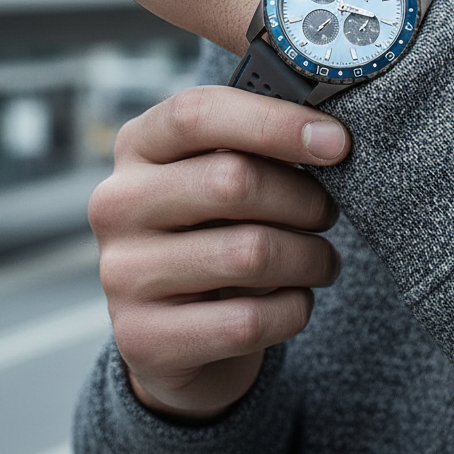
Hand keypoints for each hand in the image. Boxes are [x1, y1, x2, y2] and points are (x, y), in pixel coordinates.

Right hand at [87, 85, 348, 420]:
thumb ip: (256, 147)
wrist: (174, 336)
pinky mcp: (143, 339)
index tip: (336, 141)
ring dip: (309, 257)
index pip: (198, 114)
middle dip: (303, 198)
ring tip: (321, 260)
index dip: (274, 122)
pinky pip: (247, 321)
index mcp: (138, 146)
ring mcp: (122, 274)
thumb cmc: (214, 233)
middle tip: (327, 212)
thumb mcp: (219, 177)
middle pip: (233, 181)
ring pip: (249, 254)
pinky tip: (294, 302)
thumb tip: (327, 137)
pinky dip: (292, 310)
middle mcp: (117, 204)